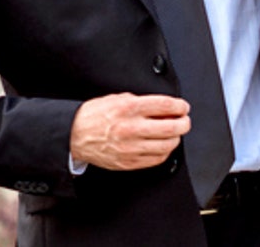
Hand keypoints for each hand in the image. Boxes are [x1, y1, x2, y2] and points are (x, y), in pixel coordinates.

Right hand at [70, 93, 189, 170]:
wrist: (75, 135)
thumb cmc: (94, 116)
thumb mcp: (117, 98)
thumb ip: (141, 101)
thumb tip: (164, 106)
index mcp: (129, 108)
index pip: (165, 105)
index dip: (180, 106)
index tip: (183, 107)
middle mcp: (132, 128)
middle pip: (172, 127)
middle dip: (184, 123)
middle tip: (184, 120)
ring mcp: (131, 147)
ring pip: (167, 145)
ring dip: (176, 138)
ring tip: (174, 133)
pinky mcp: (129, 162)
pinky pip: (156, 159)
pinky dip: (164, 152)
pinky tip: (162, 145)